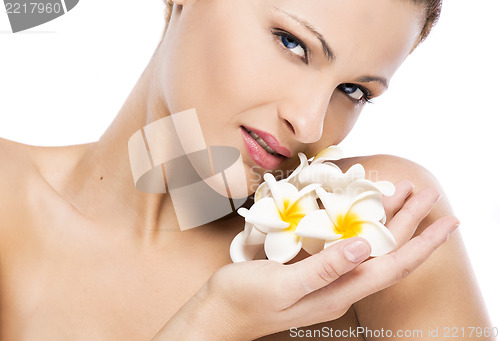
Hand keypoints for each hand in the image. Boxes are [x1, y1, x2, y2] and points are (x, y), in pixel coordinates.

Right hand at [154, 182, 458, 339]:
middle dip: (409, 223)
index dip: (422, 243)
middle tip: (424, 192)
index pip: (392, 265)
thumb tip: (363, 245)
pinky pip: (346, 244)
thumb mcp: (281, 285)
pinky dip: (359, 224)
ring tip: (399, 195)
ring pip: (368, 246)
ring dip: (388, 221)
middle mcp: (339, 286)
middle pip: (385, 252)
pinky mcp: (311, 270)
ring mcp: (325, 278)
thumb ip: (323, 267)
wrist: (218, 313)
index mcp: (338, 292)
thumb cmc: (244, 300)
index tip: (446, 219)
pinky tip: (358, 212)